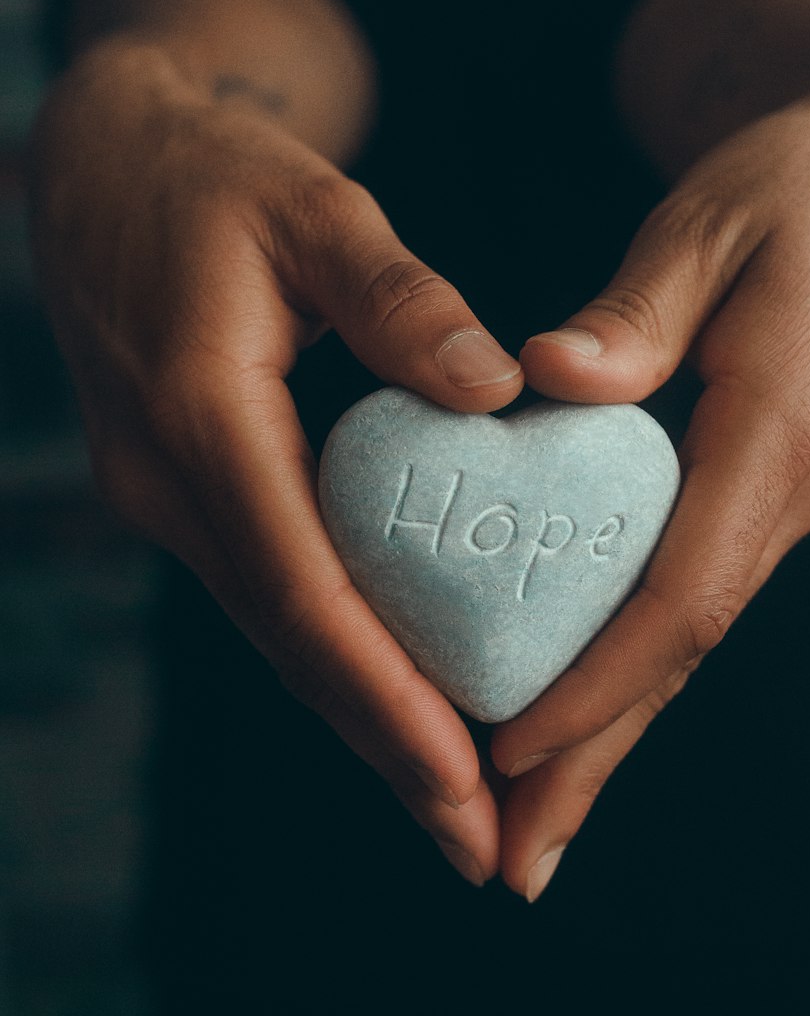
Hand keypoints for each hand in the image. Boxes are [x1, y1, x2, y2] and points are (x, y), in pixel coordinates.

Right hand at [29, 38, 524, 885]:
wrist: (106, 170)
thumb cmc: (211, 177)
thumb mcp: (309, 206)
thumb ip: (398, 297)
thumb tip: (496, 388)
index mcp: (203, 418)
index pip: (303, 591)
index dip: (383, 695)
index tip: (462, 777)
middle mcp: (174, 486)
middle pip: (296, 647)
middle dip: (387, 752)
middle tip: (478, 846)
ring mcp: (174, 500)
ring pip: (285, 638)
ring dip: (367, 725)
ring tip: (455, 809)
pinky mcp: (196, 497)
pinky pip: (278, 598)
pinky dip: (342, 662)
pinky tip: (399, 705)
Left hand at [493, 37, 809, 899]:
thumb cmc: (799, 177)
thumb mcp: (710, 220)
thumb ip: (633, 314)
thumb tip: (539, 381)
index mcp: (784, 423)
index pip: (682, 594)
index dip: (597, 683)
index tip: (506, 749)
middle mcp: (798, 486)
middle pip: (683, 653)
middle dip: (596, 760)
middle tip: (511, 861)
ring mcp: (794, 496)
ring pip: (689, 640)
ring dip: (613, 732)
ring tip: (532, 817)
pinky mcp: (773, 488)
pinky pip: (695, 596)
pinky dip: (634, 664)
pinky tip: (585, 707)